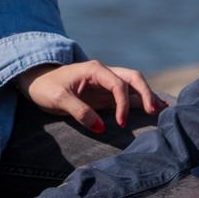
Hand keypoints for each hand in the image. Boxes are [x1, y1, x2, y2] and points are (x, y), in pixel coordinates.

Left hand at [15, 58, 162, 137]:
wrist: (35, 82)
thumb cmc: (45, 88)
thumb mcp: (59, 100)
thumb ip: (80, 112)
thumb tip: (101, 127)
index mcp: (94, 69)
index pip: (118, 84)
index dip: (123, 104)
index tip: (121, 124)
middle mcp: (104, 73)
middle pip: (133, 78)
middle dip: (146, 93)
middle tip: (155, 111)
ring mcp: (105, 82)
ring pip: (133, 85)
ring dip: (147, 96)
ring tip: (163, 109)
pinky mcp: (104, 93)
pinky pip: (126, 94)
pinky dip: (140, 100)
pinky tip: (153, 107)